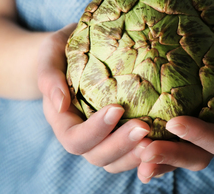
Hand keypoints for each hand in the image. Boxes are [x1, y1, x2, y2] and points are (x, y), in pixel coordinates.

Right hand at [37, 23, 151, 172]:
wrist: (73, 52)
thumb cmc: (60, 50)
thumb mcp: (51, 53)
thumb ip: (49, 77)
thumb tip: (60, 104)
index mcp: (62, 120)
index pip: (74, 138)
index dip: (95, 130)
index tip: (117, 108)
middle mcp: (81, 134)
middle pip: (97, 155)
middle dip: (121, 145)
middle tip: (145, 128)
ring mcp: (100, 138)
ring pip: (115, 161)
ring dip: (135, 156)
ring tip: (157, 141)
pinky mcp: (117, 134)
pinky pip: (129, 153)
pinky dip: (145, 152)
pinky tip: (164, 140)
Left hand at [136, 14, 213, 182]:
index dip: (199, 135)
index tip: (173, 122)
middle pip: (198, 156)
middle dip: (173, 157)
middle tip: (145, 152)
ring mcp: (196, 129)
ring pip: (179, 156)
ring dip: (157, 161)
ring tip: (134, 156)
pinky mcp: (178, 121)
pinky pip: (166, 142)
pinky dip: (149, 149)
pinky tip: (129, 149)